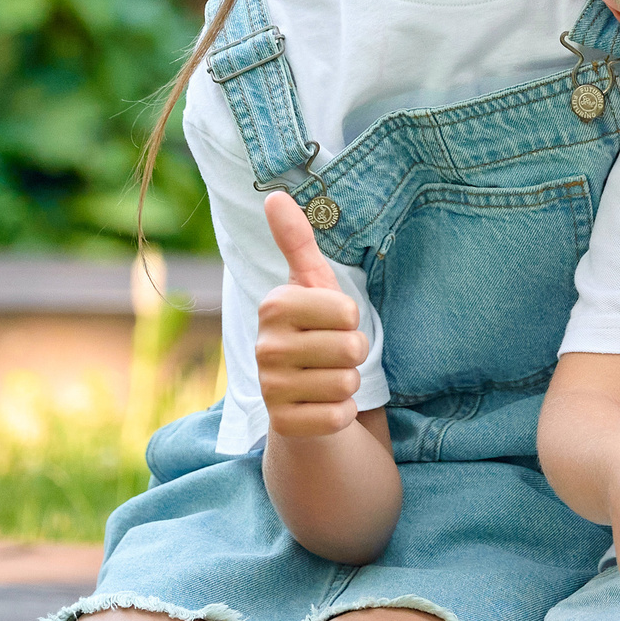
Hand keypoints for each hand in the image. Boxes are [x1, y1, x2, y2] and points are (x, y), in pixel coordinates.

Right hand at [256, 192, 368, 438]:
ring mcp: (270, 389)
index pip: (347, 310)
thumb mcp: (312, 284)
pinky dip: (341, 414)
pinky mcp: (284, 425)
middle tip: (332, 355)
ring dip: (348, 383)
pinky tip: (322, 406)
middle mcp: (265, 347)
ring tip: (326, 378)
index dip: (351, 319)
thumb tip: (274, 195)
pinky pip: (338, 416)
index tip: (331, 323)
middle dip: (354, 353)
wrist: (299, 397)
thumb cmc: (313, 331)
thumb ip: (297, 241)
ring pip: (347, 383)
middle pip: (351, 348)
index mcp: (274, 306)